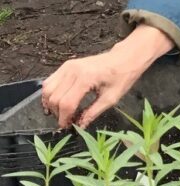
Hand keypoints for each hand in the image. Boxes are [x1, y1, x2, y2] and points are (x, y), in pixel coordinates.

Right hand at [41, 25, 173, 128]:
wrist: (125, 58)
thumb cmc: (122, 77)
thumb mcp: (111, 98)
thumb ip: (93, 112)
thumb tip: (80, 126)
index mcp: (86, 78)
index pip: (67, 103)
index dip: (64, 118)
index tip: (66, 127)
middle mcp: (72, 71)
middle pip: (54, 98)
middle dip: (57, 113)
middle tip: (65, 122)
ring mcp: (67, 66)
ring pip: (47, 89)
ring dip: (50, 104)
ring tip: (60, 114)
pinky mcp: (66, 65)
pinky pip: (50, 81)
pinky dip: (49, 94)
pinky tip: (56, 102)